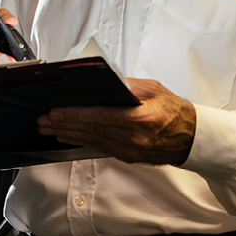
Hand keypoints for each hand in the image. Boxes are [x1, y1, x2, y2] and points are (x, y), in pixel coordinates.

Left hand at [37, 78, 197, 165]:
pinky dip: (81, 141)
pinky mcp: (127, 156)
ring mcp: (130, 150)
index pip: (99, 117)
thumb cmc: (173, 110)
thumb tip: (102, 79)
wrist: (191, 137)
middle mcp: (133, 138)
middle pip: (91, 130)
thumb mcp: (153, 89)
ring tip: (49, 129)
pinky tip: (68, 136)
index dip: (74, 115)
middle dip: (64, 124)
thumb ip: (127, 84)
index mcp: (140, 119)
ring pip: (92, 141)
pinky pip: (99, 147)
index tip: (56, 112)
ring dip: (68, 134)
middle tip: (44, 120)